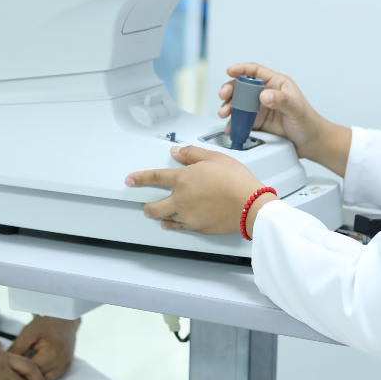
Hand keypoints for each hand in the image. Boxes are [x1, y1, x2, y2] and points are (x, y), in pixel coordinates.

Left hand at [10, 315, 79, 379]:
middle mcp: (62, 363)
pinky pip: (49, 379)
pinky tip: (29, 372)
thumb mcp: (28, 333)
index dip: (17, 372)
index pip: (32, 370)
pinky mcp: (65, 369)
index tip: (5, 372)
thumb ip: (16, 350)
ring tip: (19, 374)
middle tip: (9, 376)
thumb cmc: (45, 323)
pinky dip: (38, 378)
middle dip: (23, 378)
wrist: (64, 319)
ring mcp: (65, 367)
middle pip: (38, 379)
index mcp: (53, 352)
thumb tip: (4, 365)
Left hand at [126, 145, 278, 236]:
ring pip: (166, 218)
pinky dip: (173, 225)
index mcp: (183, 179)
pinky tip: (172, 224)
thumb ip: (192, 154)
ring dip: (159, 216)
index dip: (140, 178)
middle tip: (144, 205)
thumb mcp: (214, 157)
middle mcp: (181, 200)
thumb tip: (177, 151)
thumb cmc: (235, 180)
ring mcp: (188, 216)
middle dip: (147, 206)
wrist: (250, 205)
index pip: (155, 177)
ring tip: (156, 215)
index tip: (130, 180)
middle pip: (154, 206)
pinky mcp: (198, 228)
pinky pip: (180, 227)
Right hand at [217, 63, 350, 175]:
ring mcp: (260, 109)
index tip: (230, 70)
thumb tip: (264, 95)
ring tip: (224, 113)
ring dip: (229, 106)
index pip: (256, 72)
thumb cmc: (309, 123)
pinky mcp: (257, 123)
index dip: (242, 69)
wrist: (311, 144)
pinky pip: (241, 120)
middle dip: (230, 89)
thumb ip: (281, 100)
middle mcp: (266, 94)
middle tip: (224, 95)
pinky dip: (234, 123)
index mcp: (277, 84)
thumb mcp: (296, 109)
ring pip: (239, 103)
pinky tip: (231, 127)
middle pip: (243, 87)